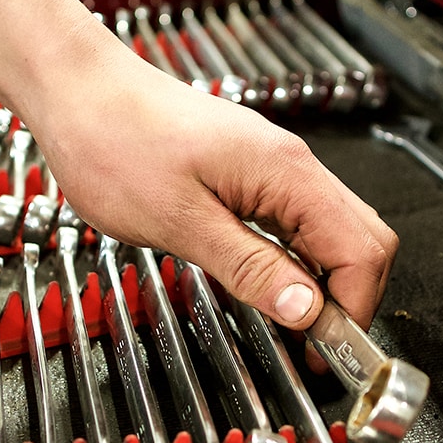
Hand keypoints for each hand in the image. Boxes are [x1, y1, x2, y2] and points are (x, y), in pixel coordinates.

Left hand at [27, 54, 397, 332]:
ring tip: (292, 323)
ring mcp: (274, 166)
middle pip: (363, 239)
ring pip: (334, 231)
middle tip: (315, 346)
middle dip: (350, 298)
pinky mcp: (252, 171)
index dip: (353, 309)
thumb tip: (306, 310)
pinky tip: (269, 282)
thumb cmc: (115, 140)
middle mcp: (292, 164)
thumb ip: (249, 267)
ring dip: (323, 281)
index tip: (327, 352)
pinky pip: (299, 220)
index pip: (361, 250)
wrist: (79, 90)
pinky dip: (297, 259)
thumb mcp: (179, 222)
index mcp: (286, 173)